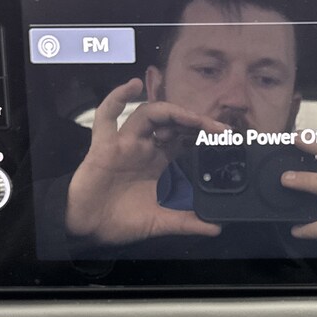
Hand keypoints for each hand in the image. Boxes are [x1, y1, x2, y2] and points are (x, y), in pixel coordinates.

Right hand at [65, 78, 224, 245]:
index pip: (185, 139)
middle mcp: (144, 148)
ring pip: (148, 115)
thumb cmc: (122, 221)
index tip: (227, 138)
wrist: (90, 229)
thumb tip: (216, 228)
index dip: (204, 134)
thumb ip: (188, 223)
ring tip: (192, 118)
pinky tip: (132, 86)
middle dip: (196, 122)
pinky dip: (117, 97)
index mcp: (159, 162)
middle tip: (219, 129)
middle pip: (172, 123)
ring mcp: (124, 144)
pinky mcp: (103, 146)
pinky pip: (106, 116)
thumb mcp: (162, 223)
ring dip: (172, 112)